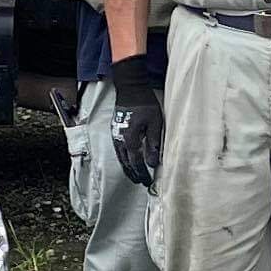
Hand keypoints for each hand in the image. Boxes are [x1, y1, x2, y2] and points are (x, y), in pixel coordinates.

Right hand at [108, 49, 165, 190]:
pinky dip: (123, 159)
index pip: (136, 163)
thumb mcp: (155, 124)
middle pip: (126, 163)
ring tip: (134, 175)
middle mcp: (120, 141)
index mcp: (130, 140)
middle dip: (134, 174)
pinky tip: (127, 160)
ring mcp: (115, 136)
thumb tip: (153, 163)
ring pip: (120, 158)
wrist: (130, 88)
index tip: (148, 182)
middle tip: (141, 182)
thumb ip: (154, 144)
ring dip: (127, 168)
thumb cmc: (145, 104)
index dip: (143, 174)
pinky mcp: (115, 131)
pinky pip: (118, 150)